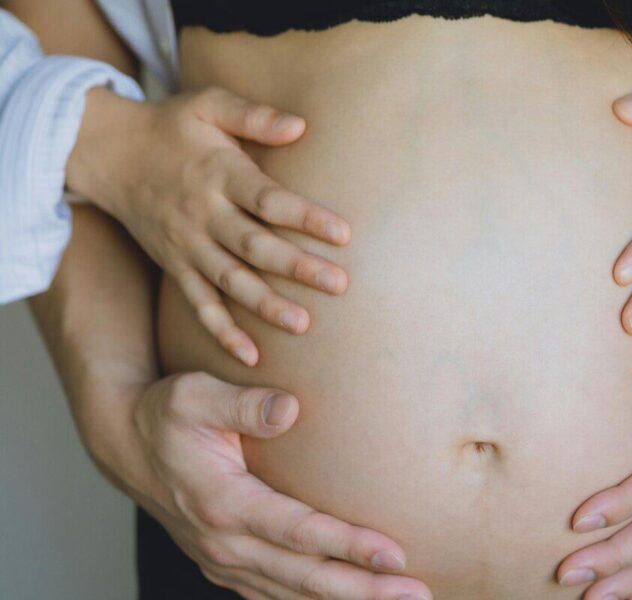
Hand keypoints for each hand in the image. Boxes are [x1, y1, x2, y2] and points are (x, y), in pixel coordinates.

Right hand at [68, 87, 351, 365]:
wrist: (109, 152)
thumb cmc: (171, 126)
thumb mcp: (208, 105)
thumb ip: (253, 116)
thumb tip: (301, 126)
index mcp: (219, 174)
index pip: (268, 200)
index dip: (306, 217)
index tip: (343, 234)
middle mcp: (204, 215)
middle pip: (255, 246)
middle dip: (297, 267)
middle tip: (339, 286)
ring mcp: (188, 245)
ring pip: (230, 281)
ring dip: (265, 305)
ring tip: (302, 324)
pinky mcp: (175, 266)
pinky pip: (199, 304)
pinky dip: (221, 331)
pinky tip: (250, 356)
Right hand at [123, 372, 430, 599]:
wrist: (127, 445)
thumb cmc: (167, 415)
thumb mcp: (194, 396)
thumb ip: (241, 404)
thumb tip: (290, 409)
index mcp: (222, 503)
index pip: (297, 532)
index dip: (347, 545)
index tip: (394, 554)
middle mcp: (225, 543)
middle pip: (306, 577)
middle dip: (365, 589)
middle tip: (417, 592)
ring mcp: (225, 561)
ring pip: (296, 594)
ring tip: (403, 599)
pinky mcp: (229, 565)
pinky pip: (277, 596)